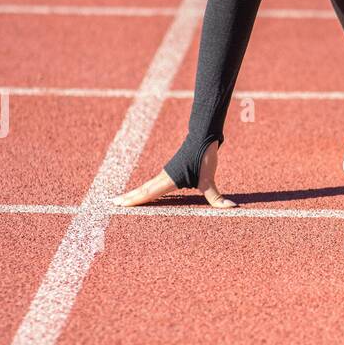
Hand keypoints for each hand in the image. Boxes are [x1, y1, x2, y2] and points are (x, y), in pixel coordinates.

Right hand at [112, 140, 235, 207]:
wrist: (203, 136)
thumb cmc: (204, 156)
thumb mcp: (210, 180)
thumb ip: (217, 197)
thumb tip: (231, 208)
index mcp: (169, 180)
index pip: (148, 193)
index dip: (134, 200)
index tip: (120, 205)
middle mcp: (164, 177)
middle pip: (142, 190)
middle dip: (128, 198)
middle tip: (112, 204)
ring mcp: (165, 174)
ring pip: (146, 187)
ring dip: (134, 194)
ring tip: (121, 200)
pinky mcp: (170, 173)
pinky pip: (154, 184)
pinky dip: (145, 190)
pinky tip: (143, 194)